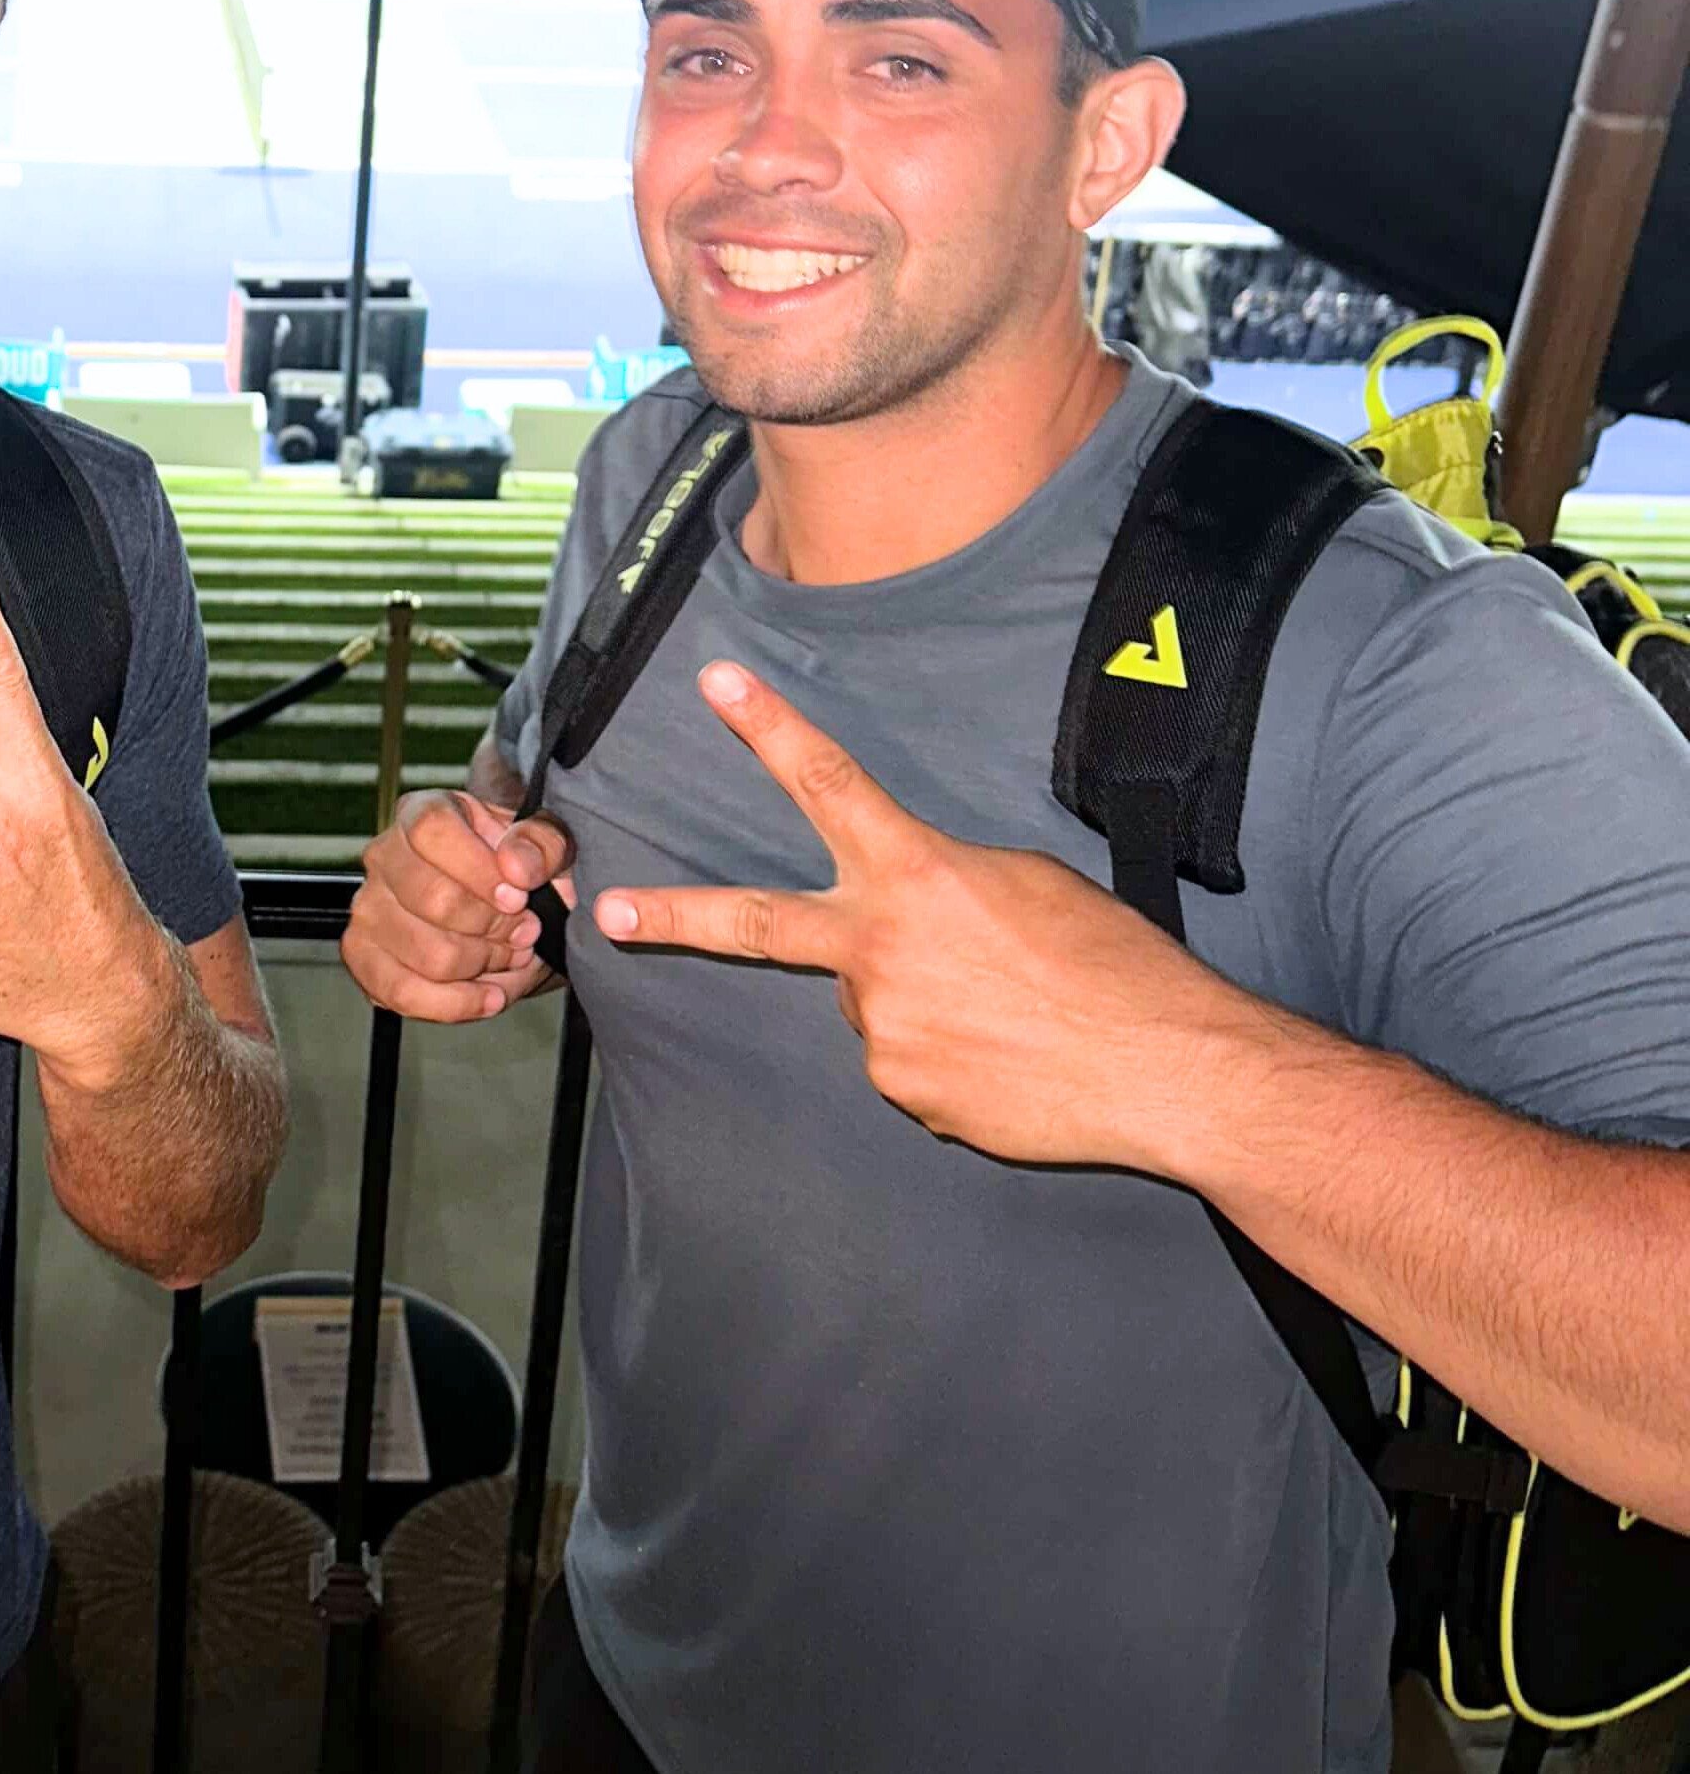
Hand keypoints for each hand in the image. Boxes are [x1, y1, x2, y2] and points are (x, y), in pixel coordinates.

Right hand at [344, 787, 574, 1022]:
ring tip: (507, 956)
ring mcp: (368, 908)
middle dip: (491, 927)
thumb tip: (517, 865)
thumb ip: (543, 844)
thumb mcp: (548, 847)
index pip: (431, 830)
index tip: (518, 896)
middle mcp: (384, 855)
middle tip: (523, 932)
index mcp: (424, 813)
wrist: (510, 919)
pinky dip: (454, 1004)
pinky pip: (401, 993)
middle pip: (430, 898)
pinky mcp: (364, 958)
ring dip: (481, 965)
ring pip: (426, 954)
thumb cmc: (522, 874)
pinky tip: (487, 997)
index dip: (478, 868)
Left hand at [591, 660, 1265, 1173]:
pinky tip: (1007, 1058)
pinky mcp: (906, 1092)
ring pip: (874, 1003)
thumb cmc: (1112, 962)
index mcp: (917, 873)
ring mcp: (885, 1028)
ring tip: (1006, 1015)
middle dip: (673, 916)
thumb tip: (898, 913)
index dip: (769, 727)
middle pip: (758, 921)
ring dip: (920, 1003)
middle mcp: (882, 948)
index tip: (717, 680)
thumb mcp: (1025, 880)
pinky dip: (947, 1058)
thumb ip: (937, 882)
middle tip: (606, 911)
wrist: (1166, 1069)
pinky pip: (908, 1065)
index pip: (828, 781)